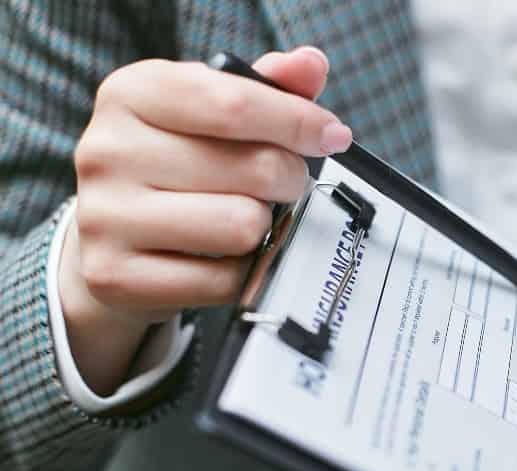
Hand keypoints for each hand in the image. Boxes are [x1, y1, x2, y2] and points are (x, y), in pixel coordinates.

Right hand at [61, 47, 352, 395]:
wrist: (112, 242)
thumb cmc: (174, 167)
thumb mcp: (209, 114)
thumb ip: (262, 88)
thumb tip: (310, 65)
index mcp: (130, 94)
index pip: (236, 103)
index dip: (299, 122)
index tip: (332, 136)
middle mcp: (107, 150)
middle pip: (256, 169)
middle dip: (287, 181)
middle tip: (280, 186)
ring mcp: (106, 216)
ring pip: (243, 226)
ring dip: (263, 230)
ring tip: (245, 220)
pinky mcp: (117, 276)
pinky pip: (226, 282)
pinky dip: (243, 274)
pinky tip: (225, 260)